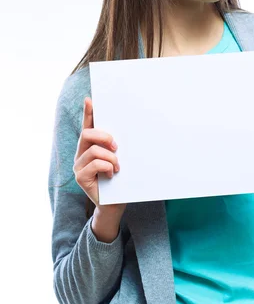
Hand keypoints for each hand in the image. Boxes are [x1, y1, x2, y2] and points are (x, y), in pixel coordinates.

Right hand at [73, 96, 126, 216]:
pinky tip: (112, 175)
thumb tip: (124, 134)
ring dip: (111, 158)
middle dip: (104, 136)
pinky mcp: (80, 177)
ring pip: (94, 150)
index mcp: (90, 147)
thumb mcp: (120, 159)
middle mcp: (81, 153)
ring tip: (118, 168)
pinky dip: (107, 167)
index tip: (90, 100)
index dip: (88, 113)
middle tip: (117, 146)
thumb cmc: (119, 180)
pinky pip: (95, 164)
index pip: (87, 126)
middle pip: (87, 134)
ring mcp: (78, 165)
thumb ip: (117, 147)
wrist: (115, 204)